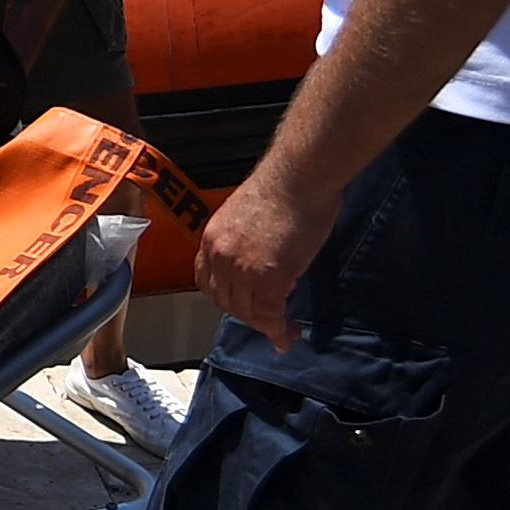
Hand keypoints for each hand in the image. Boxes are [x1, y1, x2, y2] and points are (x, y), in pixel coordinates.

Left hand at [193, 168, 334, 344]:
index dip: (226, 298)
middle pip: (227, 301)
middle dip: (248, 315)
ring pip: (248, 311)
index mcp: (212, 238)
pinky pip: (270, 314)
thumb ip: (244, 242)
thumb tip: (259, 259)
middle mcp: (219, 255)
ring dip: (266, 324)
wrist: (301, 176)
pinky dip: (279, 329)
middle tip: (270, 321)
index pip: (207, 282)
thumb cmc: (285, 186)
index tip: (242, 305)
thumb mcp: (247, 216)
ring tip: (285, 329)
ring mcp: (241, 268)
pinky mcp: (268, 276)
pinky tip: (287, 334)